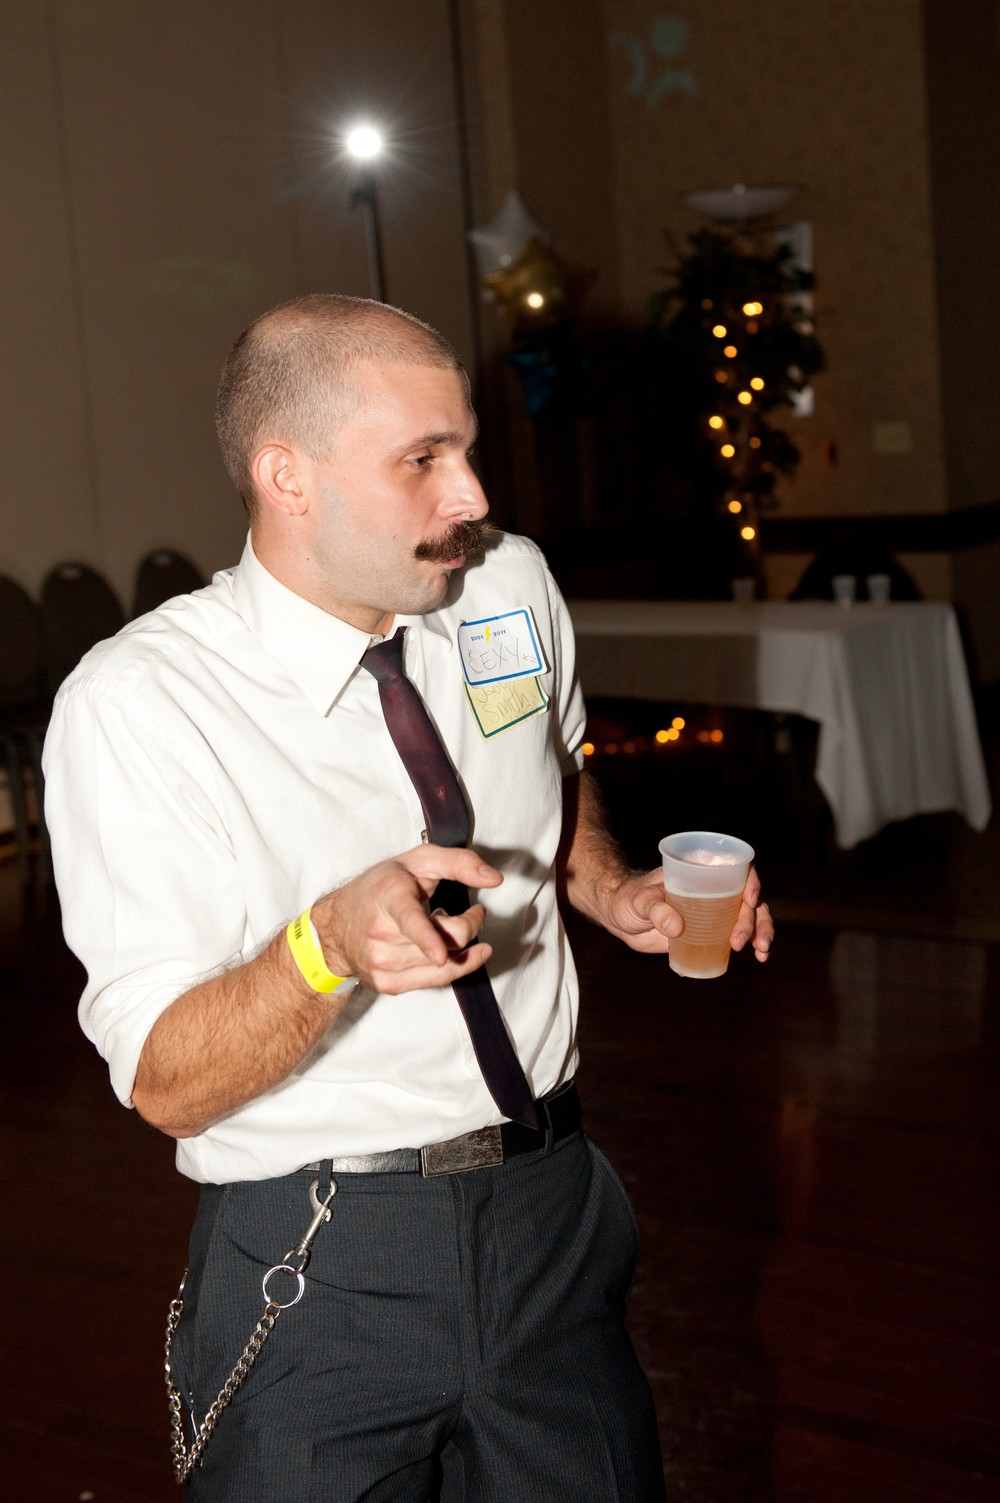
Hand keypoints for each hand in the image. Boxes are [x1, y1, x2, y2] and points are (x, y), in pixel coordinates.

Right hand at [311, 845, 502, 994]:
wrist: (334, 926)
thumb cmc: (378, 888)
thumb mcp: (417, 861)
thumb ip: (459, 862)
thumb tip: (494, 879)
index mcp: (389, 897)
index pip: (410, 921)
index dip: (427, 938)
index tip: (440, 953)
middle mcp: (382, 934)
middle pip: (444, 942)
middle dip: (470, 925)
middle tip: (474, 913)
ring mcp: (383, 963)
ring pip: (444, 965)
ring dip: (458, 945)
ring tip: (443, 925)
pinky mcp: (388, 984)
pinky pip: (436, 981)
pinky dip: (453, 965)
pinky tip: (445, 949)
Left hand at [600, 865, 772, 962]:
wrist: (622, 919)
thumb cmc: (629, 899)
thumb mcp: (638, 900)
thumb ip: (654, 909)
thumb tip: (677, 927)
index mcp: (701, 872)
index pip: (736, 869)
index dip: (750, 881)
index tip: (749, 901)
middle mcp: (715, 888)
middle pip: (749, 897)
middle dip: (754, 919)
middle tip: (738, 942)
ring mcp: (717, 910)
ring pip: (752, 916)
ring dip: (761, 932)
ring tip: (760, 952)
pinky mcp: (714, 931)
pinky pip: (741, 935)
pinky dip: (754, 944)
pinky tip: (759, 957)